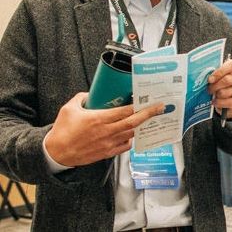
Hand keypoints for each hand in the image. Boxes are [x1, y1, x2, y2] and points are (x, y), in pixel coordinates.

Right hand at [45, 92, 163, 166]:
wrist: (55, 153)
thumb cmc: (62, 130)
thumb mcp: (69, 108)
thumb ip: (82, 98)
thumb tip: (91, 94)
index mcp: (99, 119)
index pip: (125, 111)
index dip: (138, 106)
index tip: (148, 100)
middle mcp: (107, 132)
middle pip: (133, 123)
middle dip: (148, 114)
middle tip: (160, 108)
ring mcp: (108, 144)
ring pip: (131, 134)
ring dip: (141, 126)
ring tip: (149, 119)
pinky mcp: (106, 153)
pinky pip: (124, 146)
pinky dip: (130, 140)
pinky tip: (132, 134)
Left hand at [207, 58, 231, 118]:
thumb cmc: (224, 79)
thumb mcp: (220, 72)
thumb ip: (215, 72)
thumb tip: (207, 77)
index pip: (231, 66)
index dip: (219, 72)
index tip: (210, 79)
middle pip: (228, 80)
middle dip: (216, 86)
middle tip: (209, 89)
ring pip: (228, 92)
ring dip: (218, 94)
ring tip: (213, 95)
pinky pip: (231, 102)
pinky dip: (221, 103)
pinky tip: (216, 101)